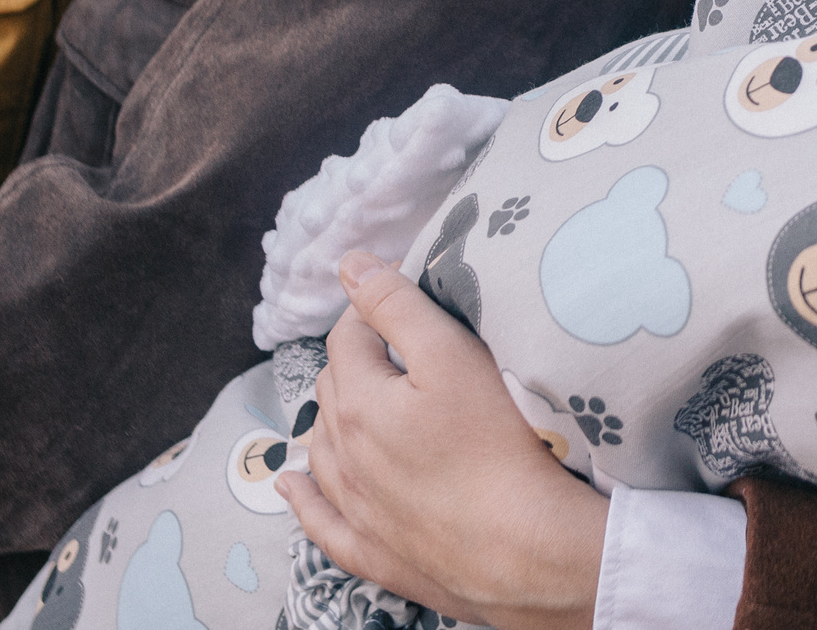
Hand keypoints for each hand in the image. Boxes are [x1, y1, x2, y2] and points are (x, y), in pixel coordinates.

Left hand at [281, 252, 609, 629]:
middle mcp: (342, 455)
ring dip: (332, 419)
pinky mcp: (374, 552)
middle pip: (333, 388)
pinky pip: (320, 522)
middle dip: (357, 359)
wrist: (523, 551)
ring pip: (322, 449)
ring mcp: (355, 508)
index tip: (404, 296)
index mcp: (357, 402)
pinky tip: (293, 486)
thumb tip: (350, 264)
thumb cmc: (496, 447)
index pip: (348, 335)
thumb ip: (397, 305)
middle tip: (399, 347)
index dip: (373, 307)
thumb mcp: (452, 356)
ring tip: (354, 400)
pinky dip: (304, 498)